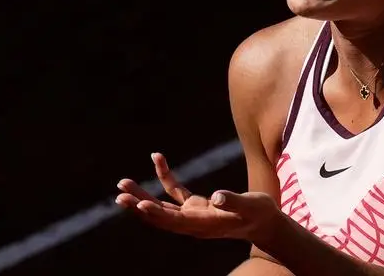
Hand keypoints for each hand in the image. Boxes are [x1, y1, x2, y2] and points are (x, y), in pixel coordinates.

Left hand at [115, 152, 279, 241]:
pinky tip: (157, 158)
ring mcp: (192, 215)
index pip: (175, 221)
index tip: (140, 205)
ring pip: (161, 207)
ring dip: (142, 196)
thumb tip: (217, 196)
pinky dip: (165, 176)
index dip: (157, 214)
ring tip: (122, 183)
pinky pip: (175, 191)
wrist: (264, 223)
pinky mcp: (195, 205)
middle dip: (139, 206)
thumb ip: (234, 201)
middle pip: (160, 217)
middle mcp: (193, 223)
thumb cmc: (259, 214)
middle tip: (119, 195)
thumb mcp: (250, 207)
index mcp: (204, 225)